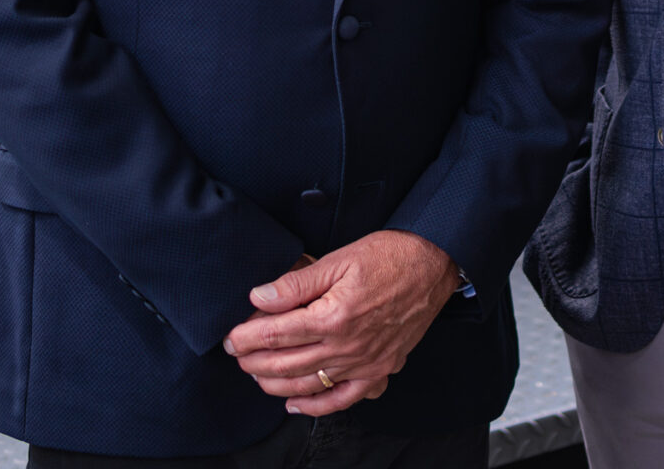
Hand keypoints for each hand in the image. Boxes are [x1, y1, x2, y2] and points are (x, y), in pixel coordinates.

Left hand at [223, 230, 461, 415]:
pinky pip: (343, 398)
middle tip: (236, 356)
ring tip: (257, 376)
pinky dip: (317, 406)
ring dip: (276, 385)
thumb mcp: (337, 260)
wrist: (433, 265)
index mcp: (333, 317)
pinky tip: (295, 404)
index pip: (275, 335)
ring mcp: (365, 363)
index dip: (246, 338)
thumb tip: (259, 297)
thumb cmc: (388, 257)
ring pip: (309, 385)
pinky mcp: (380, 371)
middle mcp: (347, 347)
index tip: (230, 338)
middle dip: (254, 363)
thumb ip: (295, 283)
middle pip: (286, 364)